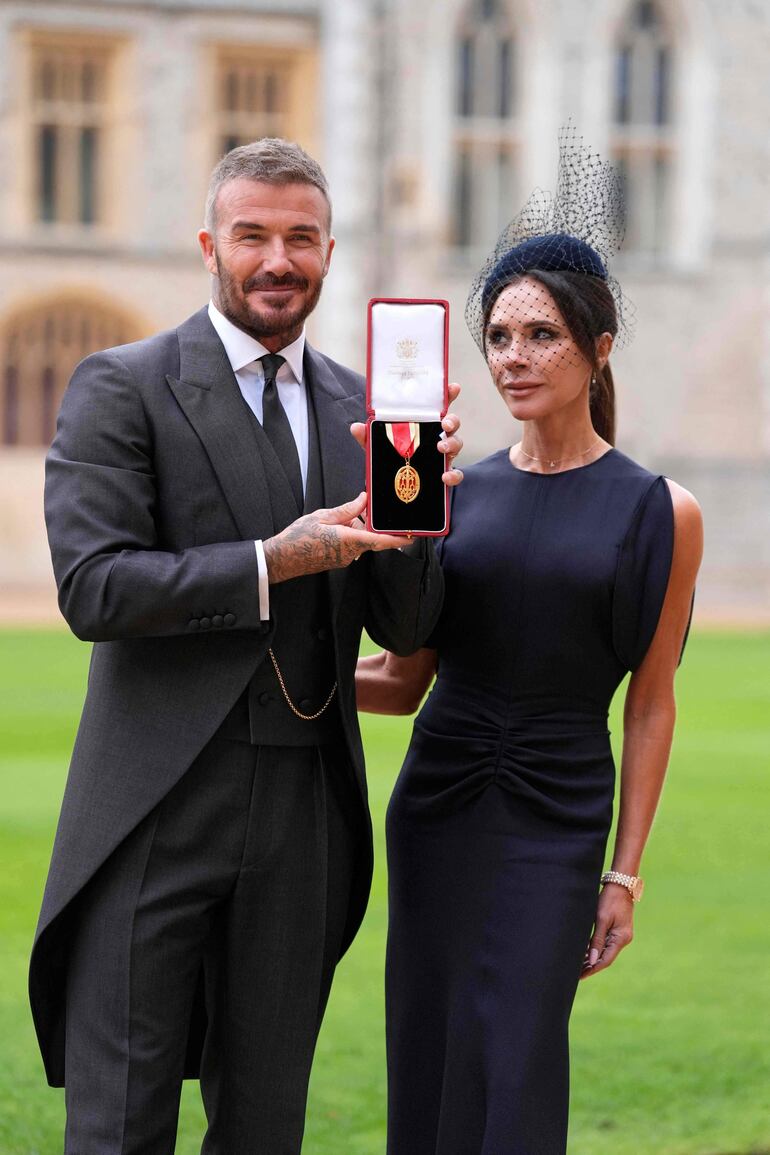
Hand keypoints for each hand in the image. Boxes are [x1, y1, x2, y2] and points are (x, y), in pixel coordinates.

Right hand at [263, 492, 405, 582]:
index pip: (380, 540)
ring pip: (361, 541)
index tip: (412, 537)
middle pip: (371, 537)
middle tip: (368, 510)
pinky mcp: (338, 560)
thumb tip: (363, 500)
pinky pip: (352, 546)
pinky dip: (350, 534)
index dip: (398, 539)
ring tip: (343, 516)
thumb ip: (346, 509)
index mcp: (348, 540)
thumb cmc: (298, 537)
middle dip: (372, 524)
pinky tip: (338, 526)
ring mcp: (344, 559)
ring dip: (357, 528)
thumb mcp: (322, 517)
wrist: (282, 558)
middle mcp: (350, 552)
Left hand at [350, 382, 464, 486]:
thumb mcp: (378, 445)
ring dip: (452, 444)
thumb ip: (368, 436)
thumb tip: (356, 427)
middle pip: (452, 423)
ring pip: (457, 444)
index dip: (447, 395)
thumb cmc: (392, 458)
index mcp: (423, 425)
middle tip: (445, 424)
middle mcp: (436, 436)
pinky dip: (453, 474)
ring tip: (441, 448)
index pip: (438, 406)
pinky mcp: (445, 473)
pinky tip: (444, 476)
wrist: (396, 486)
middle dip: (452, 420)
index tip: (453, 388)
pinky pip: (456, 473)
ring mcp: (443, 455)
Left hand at [579, 883, 634, 979]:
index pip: (606, 960)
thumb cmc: (610, 899)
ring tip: (578, 966)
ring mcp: (621, 936)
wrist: (621, 885)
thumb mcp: (601, 919)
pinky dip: (597, 950)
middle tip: (576, 974)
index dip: (593, 969)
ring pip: (606, 952)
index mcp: (621, 938)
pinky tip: (586, 954)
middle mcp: (623, 940)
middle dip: (591, 966)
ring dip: (593, 959)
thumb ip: (597, 940)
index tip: (581, 976)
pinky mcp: (618, 931)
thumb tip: (593, 960)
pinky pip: (607, 944)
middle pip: (606, 958)